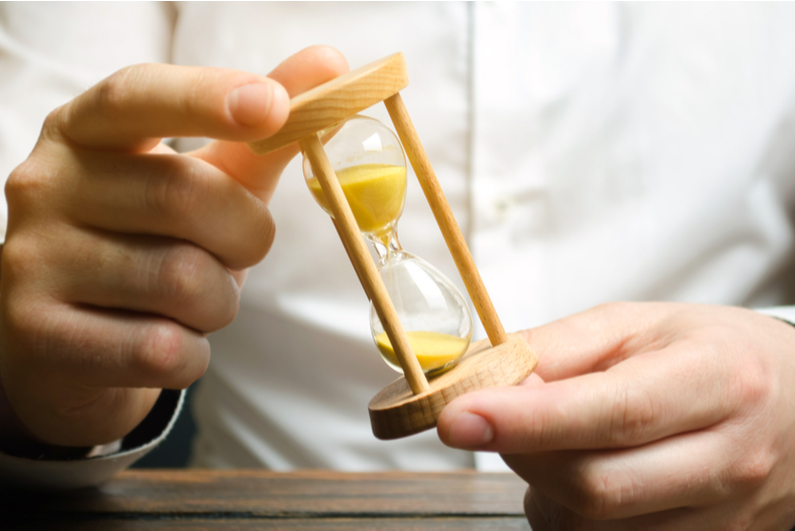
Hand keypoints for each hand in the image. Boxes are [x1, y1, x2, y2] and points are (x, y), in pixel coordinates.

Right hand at [0, 46, 348, 447]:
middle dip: (247, 234)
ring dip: (220, 301)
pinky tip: (172, 341)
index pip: (137, 96)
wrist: (71, 341)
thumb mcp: (202, 182)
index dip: (207, 97)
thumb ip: (260, 134)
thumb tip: (330, 63)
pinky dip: (194, 352)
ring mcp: (33, 261)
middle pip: (184, 195)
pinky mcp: (40, 334)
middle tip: (244, 249)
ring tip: (196, 300)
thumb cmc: (150, 246)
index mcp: (85, 132)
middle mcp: (45, 185)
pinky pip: (162, 349)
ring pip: (182, 281)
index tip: (273, 106)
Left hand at [438, 302, 794, 529]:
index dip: (527, 420)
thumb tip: (482, 375)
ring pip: (593, 527)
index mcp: (714, 380)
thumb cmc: (712, 354)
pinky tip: (578, 472)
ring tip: (554, 438)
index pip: (612, 412)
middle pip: (595, 486)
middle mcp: (727, 458)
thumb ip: (555, 348)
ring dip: (542, 485)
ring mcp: (721, 517)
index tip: (457, 417)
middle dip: (522, 453)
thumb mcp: (637, 325)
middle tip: (496, 416)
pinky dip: (567, 512)